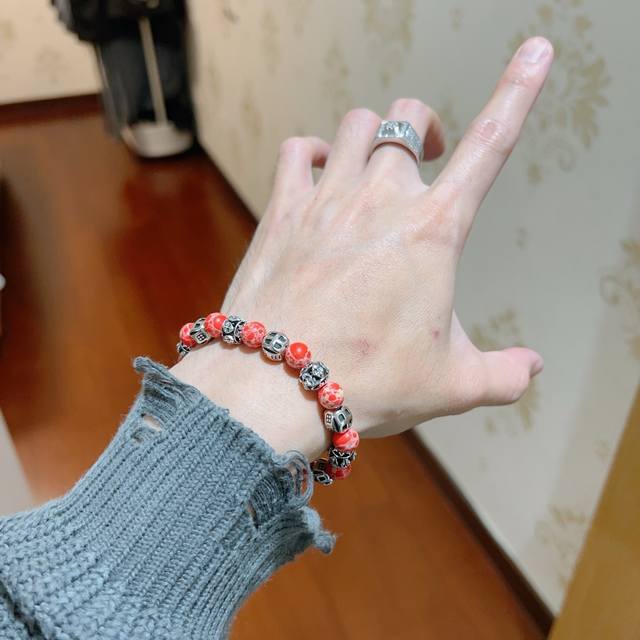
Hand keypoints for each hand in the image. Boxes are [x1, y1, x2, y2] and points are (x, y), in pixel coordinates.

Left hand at [172, 37, 552, 459]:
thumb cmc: (367, 382)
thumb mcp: (452, 385)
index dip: (518, 92)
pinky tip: (318, 174)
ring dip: (371, 136)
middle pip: (408, 121)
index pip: (490, 146)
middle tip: (429, 157)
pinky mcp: (282, 210)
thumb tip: (531, 368)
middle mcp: (381, 197)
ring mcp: (327, 197)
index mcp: (433, 230)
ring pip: (355, 125)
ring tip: (373, 167)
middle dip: (423, 131)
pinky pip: (298, 150)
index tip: (536, 52)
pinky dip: (312, 152)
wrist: (276, 385)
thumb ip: (503, 373)